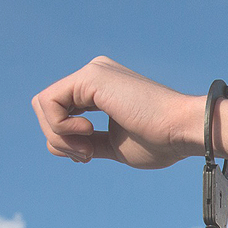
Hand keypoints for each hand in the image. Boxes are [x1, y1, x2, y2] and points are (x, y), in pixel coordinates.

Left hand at [31, 57, 203, 168]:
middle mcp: (94, 74)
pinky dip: (60, 126)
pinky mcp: (90, 77)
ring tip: (88, 149)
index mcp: (101, 87)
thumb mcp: (113, 145)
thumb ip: (86, 141)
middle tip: (86, 154)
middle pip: (47, 107)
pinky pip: (49, 103)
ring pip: (43, 105)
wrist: (184, 130)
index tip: (89, 155)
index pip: (60, 111)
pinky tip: (87, 132)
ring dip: (59, 136)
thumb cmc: (160, 141)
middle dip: (58, 139)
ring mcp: (92, 72)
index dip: (65, 140)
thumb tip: (55, 144)